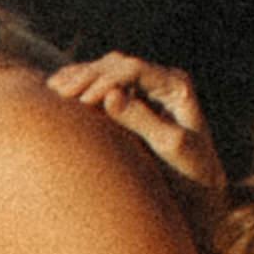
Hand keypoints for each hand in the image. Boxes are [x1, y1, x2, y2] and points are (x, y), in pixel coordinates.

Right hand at [50, 51, 221, 193]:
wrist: (201, 188)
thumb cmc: (192, 171)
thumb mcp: (170, 146)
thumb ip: (142, 119)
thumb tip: (110, 95)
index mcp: (176, 85)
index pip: (135, 70)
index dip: (106, 81)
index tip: (83, 102)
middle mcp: (161, 80)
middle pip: (118, 65)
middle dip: (88, 76)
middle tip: (60, 94)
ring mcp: (146, 88)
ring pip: (107, 70)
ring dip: (79, 76)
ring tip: (52, 88)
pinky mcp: (133, 100)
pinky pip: (103, 84)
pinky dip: (80, 84)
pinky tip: (57, 89)